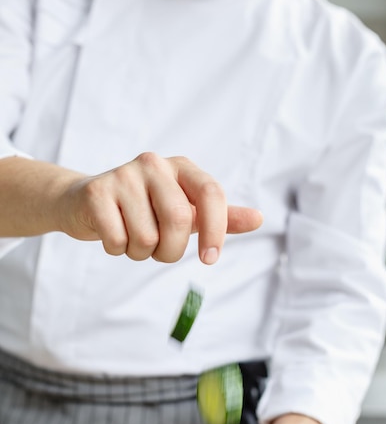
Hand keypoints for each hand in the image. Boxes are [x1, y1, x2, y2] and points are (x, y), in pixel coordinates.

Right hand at [59, 152, 262, 262]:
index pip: (211, 193)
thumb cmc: (145, 209)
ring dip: (141, 253)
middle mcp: (154, 164)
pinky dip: (117, 250)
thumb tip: (259, 218)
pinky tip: (113, 234)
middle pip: (179, 221)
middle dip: (171, 251)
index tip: (210, 259)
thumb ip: (221, 216)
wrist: (87, 203)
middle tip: (159, 250)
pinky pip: (118, 240)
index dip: (217, 229)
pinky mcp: (97, 192)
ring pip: (146, 237)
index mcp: (181, 167)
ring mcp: (123, 175)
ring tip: (132, 237)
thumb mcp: (186, 211)